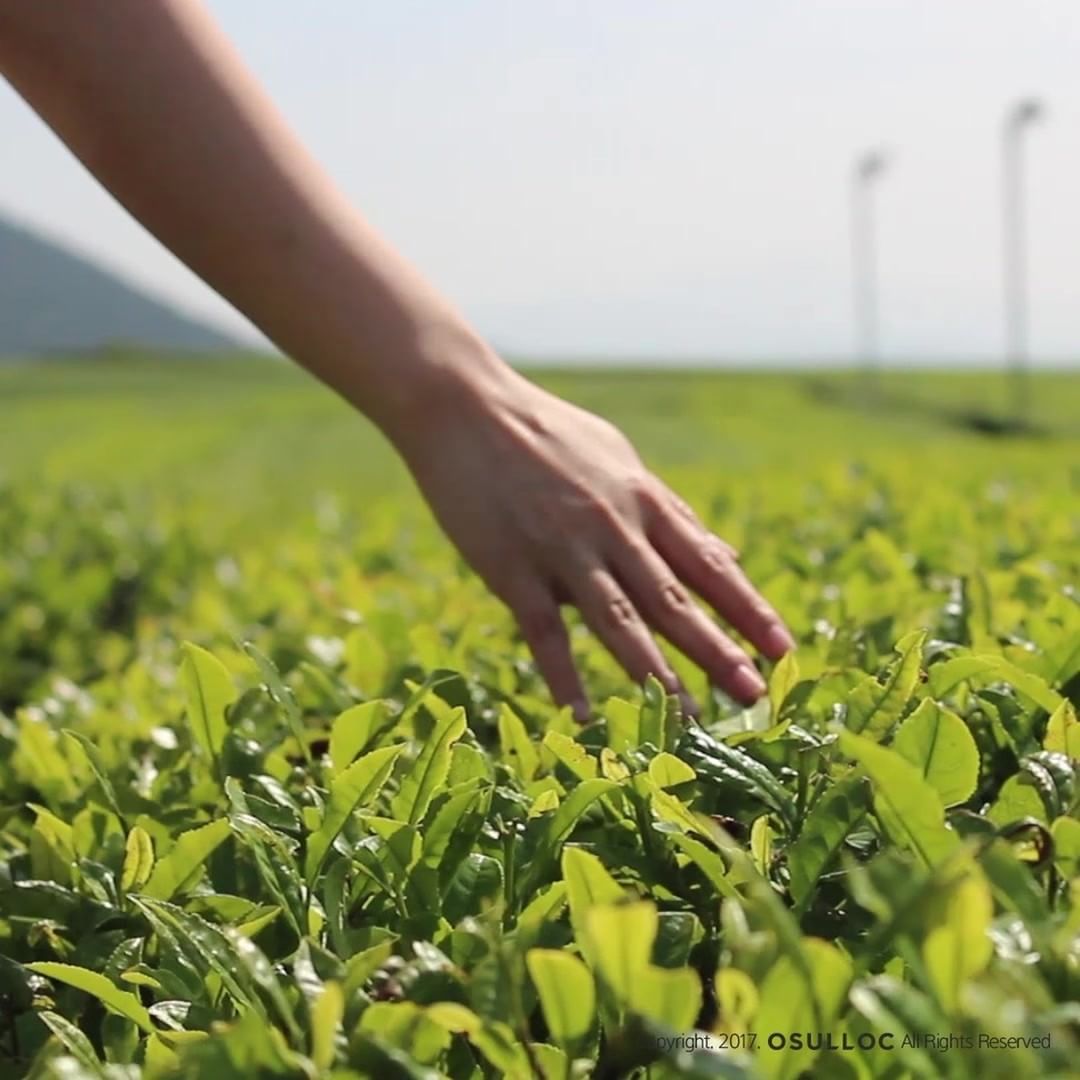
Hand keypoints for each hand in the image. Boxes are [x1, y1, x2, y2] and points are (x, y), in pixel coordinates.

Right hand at [398, 366, 794, 719]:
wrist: (465, 408)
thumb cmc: (547, 433)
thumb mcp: (620, 460)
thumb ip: (671, 511)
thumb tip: (723, 554)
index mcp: (642, 500)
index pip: (707, 564)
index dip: (748, 609)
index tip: (784, 647)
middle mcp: (613, 527)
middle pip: (673, 601)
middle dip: (719, 651)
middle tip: (755, 695)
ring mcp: (562, 549)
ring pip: (619, 622)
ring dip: (657, 675)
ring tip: (689, 719)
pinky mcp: (512, 567)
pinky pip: (545, 631)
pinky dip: (564, 675)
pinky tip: (582, 715)